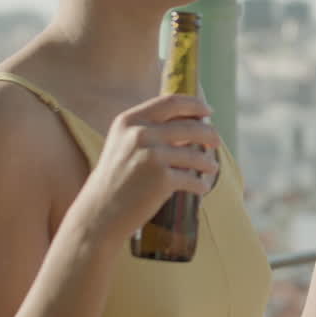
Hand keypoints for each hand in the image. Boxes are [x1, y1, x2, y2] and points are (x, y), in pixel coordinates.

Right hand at [76, 93, 220, 239]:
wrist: (99, 214)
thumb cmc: (115, 180)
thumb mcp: (125, 145)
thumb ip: (151, 130)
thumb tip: (192, 122)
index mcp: (129, 121)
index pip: (170, 102)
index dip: (194, 104)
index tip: (208, 110)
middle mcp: (140, 134)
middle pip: (189, 126)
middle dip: (209, 133)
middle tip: (217, 141)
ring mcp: (151, 156)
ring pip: (195, 154)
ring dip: (208, 162)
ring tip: (212, 168)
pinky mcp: (162, 179)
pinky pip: (192, 179)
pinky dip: (200, 184)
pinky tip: (203, 187)